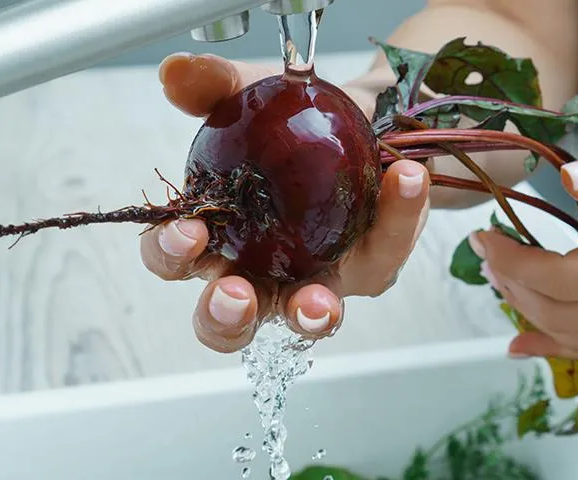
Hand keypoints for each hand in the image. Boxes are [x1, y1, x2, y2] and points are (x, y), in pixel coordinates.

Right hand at [141, 53, 429, 351]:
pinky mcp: (370, 267)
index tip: (189, 234)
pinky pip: (384, 253)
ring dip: (311, 315)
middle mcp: (261, 271)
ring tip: (320, 302)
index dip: (171, 254)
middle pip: (228, 323)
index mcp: (218, 235)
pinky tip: (406, 177)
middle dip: (226, 317)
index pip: (175, 259)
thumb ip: (213, 86)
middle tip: (238, 296)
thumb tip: (175, 73)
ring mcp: (316, 278)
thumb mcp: (252, 95)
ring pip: (306, 318)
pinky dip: (398, 216)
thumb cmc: (290, 125)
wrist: (360, 117)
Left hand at [468, 135, 577, 358]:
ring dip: (530, 314)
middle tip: (486, 252)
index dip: (514, 261)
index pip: (566, 278)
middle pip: (563, 315)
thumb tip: (566, 180)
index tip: (485, 234)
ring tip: (500, 280)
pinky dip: (560, 345)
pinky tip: (525, 341)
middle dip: (512, 285)